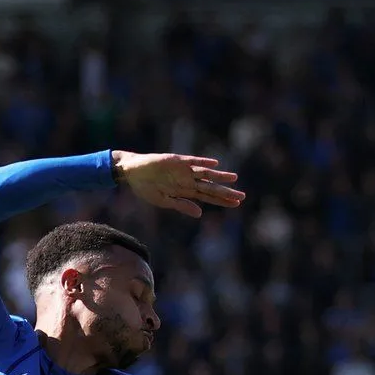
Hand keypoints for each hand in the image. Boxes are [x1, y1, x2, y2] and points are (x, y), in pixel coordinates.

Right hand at [112, 151, 244, 217]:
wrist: (132, 172)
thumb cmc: (146, 187)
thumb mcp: (164, 201)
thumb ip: (182, 206)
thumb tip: (200, 214)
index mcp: (185, 191)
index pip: (208, 196)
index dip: (222, 201)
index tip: (236, 204)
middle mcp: (188, 180)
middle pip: (210, 187)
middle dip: (226, 192)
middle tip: (242, 196)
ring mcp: (183, 170)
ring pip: (205, 173)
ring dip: (219, 176)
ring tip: (234, 178)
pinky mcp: (176, 160)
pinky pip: (192, 161)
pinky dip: (202, 162)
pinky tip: (214, 164)